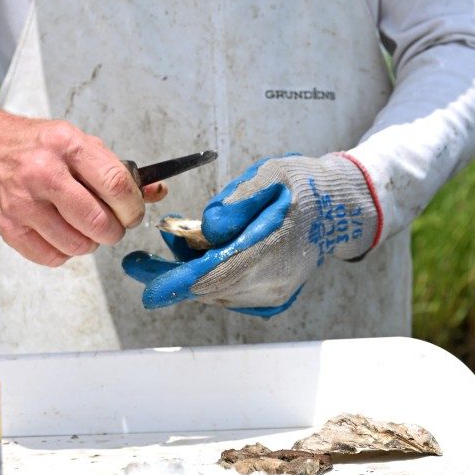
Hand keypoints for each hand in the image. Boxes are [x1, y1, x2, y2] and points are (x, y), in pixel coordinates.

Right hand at [0, 44, 164, 268]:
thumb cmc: (33, 145)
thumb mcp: (76, 142)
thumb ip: (114, 169)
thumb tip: (155, 193)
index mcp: (67, 145)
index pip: (116, 186)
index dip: (134, 206)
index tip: (133, 211)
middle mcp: (43, 174)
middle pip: (101, 223)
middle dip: (116, 230)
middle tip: (113, 224)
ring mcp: (23, 203)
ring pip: (80, 245)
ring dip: (91, 242)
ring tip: (83, 225)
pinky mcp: (9, 227)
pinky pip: (53, 257)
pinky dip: (64, 251)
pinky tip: (59, 231)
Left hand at [122, 153, 378, 315]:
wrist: (338, 209)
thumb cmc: (302, 186)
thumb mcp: (269, 176)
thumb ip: (237, 202)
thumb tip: (207, 227)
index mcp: (272, 249)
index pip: (217, 274)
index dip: (178, 283)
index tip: (148, 291)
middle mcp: (273, 281)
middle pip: (208, 288)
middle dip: (169, 274)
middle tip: (136, 262)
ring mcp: (273, 294)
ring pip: (215, 292)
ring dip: (188, 271)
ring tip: (177, 237)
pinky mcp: (271, 298)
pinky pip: (228, 293)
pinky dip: (208, 276)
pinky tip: (203, 252)